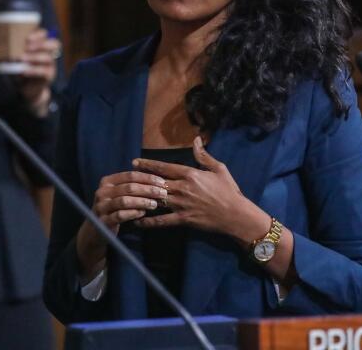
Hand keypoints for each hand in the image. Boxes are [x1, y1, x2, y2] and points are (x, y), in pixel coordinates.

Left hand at [17, 28, 60, 115]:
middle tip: (26, 46)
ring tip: (21, 58)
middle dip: (40, 43)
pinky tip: (24, 71)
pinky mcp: (48, 76)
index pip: (45, 35)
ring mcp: (50, 65)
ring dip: (34, 56)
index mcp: (40, 45)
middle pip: (53, 44)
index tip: (27, 37)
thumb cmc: (17, 68)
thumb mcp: (8, 57)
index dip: (38, 34)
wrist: (24, 89)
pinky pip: (45, 72)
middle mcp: (48, 53)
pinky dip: (34, 70)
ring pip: (48, 57)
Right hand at [76, 170, 166, 277]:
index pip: (130, 175)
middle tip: (162, 194)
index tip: (162, 182)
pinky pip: (120, 215)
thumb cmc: (114, 208)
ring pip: (125, 201)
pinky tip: (143, 213)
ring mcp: (101, 206)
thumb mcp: (120, 194)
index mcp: (107, 181)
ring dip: (142, 202)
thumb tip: (158, 180)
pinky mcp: (103, 220)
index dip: (147, 178)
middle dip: (148, 190)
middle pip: (129, 187)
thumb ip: (134, 186)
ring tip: (154, 204)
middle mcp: (102, 191)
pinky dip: (133, 213)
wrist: (97, 229)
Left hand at [134, 137, 266, 240]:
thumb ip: (203, 155)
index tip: (135, 162)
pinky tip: (138, 220)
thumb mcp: (218, 169)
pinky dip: (149, 221)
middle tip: (125, 178)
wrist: (236, 214)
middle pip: (156, 182)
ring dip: (141, 198)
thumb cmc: (229, 190)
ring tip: (126, 197)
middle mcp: (182, 188)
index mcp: (190, 174)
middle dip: (140, 180)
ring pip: (156, 200)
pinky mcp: (183, 219)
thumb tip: (195, 139)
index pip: (164, 167)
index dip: (148, 164)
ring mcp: (181, 205)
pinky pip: (162, 221)